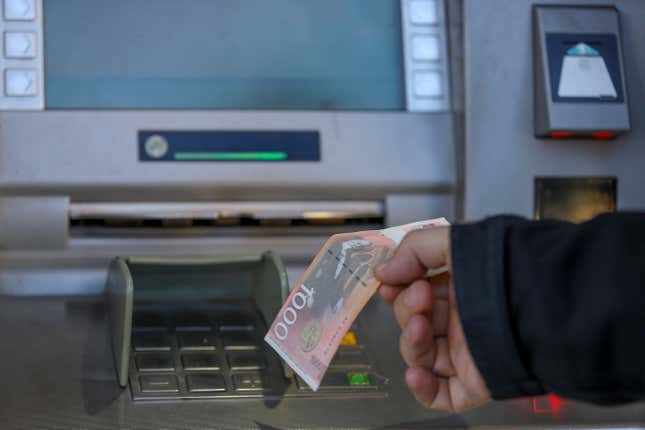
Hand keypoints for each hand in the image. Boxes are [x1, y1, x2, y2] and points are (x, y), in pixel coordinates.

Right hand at [375, 227, 490, 411]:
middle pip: (413, 322)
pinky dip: (422, 388)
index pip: (414, 295)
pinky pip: (441, 394)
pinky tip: (415, 373)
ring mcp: (466, 353)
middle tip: (420, 294)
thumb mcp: (453, 241)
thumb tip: (382, 272)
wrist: (541, 298)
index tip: (389, 282)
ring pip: (421, 356)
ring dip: (411, 341)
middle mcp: (460, 320)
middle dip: (408, 308)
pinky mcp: (475, 381)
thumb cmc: (504, 265)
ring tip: (420, 323)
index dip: (397, 290)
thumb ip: (413, 250)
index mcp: (458, 289)